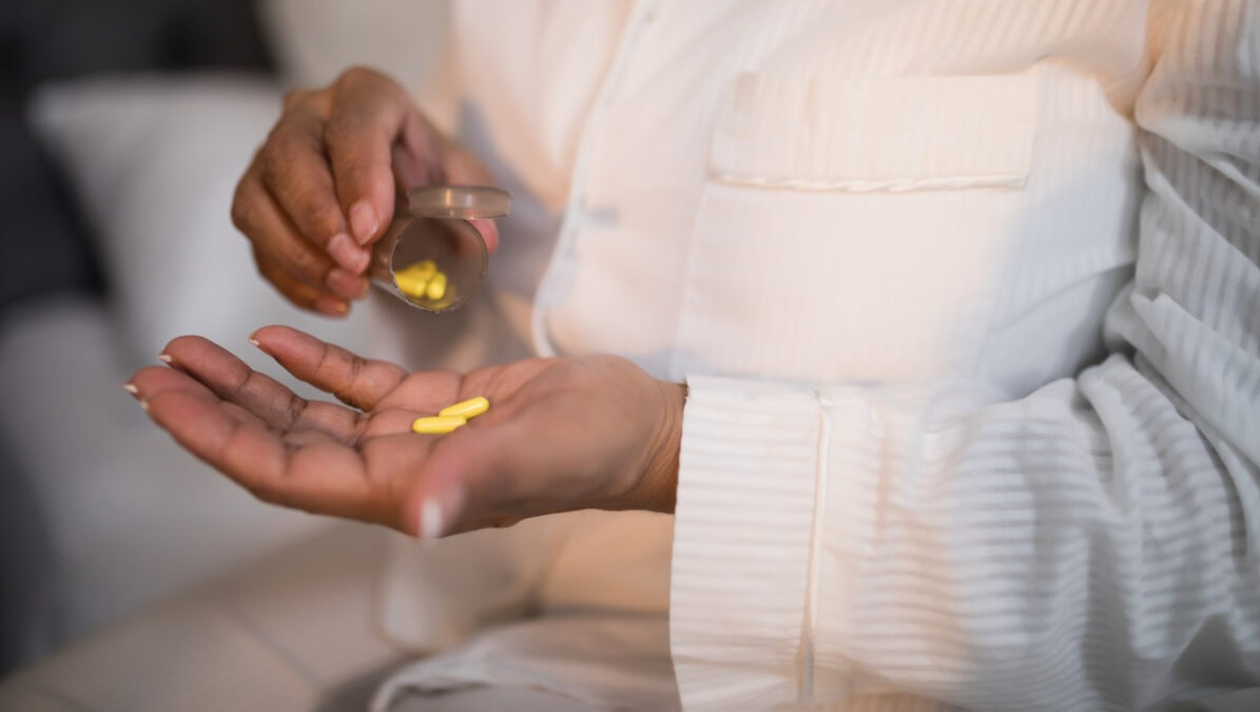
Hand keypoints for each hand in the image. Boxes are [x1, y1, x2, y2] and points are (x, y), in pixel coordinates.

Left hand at [126, 327, 682, 535]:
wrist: (638, 426)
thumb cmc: (596, 445)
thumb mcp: (538, 453)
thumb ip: (475, 481)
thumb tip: (420, 518)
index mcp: (404, 491)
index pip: (286, 472)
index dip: (218, 439)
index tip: (164, 400)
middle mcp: (394, 471)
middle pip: (281, 444)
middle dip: (213, 409)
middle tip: (154, 369)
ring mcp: (412, 437)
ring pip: (309, 415)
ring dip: (249, 386)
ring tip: (191, 350)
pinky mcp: (435, 403)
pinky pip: (356, 386)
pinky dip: (312, 364)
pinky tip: (273, 338)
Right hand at [231, 66, 499, 316]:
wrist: (396, 176)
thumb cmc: (423, 168)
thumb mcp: (458, 177)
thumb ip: (471, 204)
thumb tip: (482, 240)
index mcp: (364, 95)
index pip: (353, 126)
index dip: (359, 178)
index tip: (372, 228)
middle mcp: (307, 115)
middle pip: (288, 158)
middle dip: (318, 219)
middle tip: (355, 264)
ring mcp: (270, 155)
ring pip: (256, 202)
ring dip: (298, 255)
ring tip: (348, 290)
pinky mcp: (257, 199)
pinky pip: (255, 241)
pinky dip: (290, 279)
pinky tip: (333, 302)